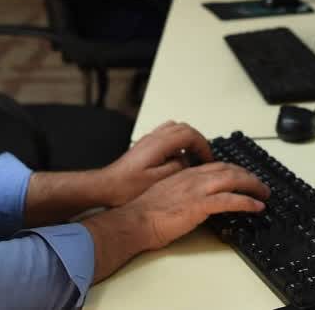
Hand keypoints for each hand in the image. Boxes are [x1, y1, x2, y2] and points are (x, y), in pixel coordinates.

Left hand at [99, 121, 213, 205]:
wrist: (107, 186)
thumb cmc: (127, 186)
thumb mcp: (158, 180)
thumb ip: (177, 167)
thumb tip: (188, 160)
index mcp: (159, 144)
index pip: (189, 134)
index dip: (202, 145)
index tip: (207, 157)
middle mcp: (154, 138)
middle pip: (184, 128)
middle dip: (197, 140)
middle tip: (203, 155)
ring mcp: (148, 140)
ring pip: (175, 128)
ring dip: (187, 139)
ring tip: (192, 154)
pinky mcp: (145, 146)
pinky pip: (166, 134)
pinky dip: (176, 141)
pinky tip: (175, 157)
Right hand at [123, 162, 269, 250]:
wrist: (135, 221)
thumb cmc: (145, 212)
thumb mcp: (167, 194)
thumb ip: (182, 191)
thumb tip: (194, 198)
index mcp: (185, 174)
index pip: (217, 166)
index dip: (235, 170)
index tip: (245, 176)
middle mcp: (193, 178)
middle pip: (229, 169)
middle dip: (249, 176)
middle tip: (261, 185)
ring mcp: (197, 190)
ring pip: (233, 180)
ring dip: (253, 186)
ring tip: (264, 194)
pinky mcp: (199, 205)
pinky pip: (229, 200)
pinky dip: (246, 202)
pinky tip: (256, 206)